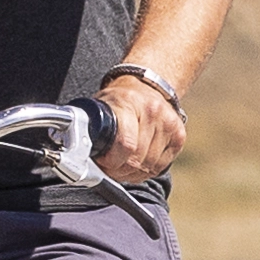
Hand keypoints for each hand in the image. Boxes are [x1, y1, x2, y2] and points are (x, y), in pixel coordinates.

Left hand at [91, 69, 182, 185]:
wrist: (145, 86)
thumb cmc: (118, 102)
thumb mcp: (100, 108)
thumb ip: (92, 132)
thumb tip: (81, 160)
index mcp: (128, 102)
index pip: (125, 145)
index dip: (110, 162)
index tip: (101, 162)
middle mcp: (153, 111)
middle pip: (136, 160)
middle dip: (118, 170)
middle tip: (109, 166)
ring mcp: (169, 124)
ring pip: (148, 167)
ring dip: (132, 172)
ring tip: (122, 163)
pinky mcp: (179, 136)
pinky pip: (160, 167)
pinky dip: (146, 170)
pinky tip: (137, 161)